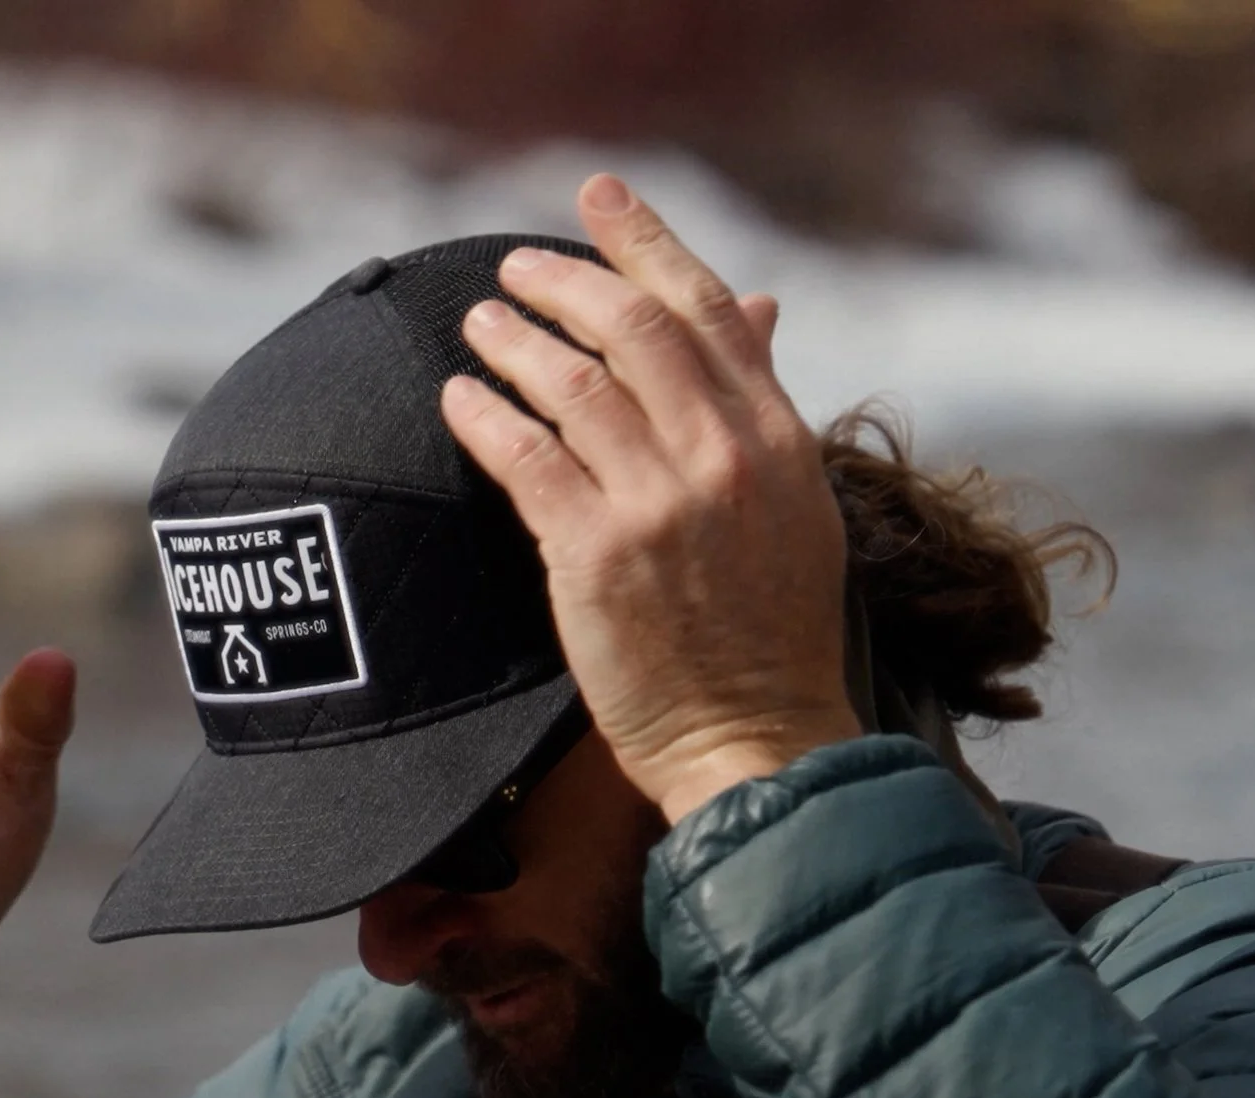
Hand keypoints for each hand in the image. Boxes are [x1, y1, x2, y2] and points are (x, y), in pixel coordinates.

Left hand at [441, 173, 859, 823]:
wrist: (756, 743)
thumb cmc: (770, 634)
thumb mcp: (797, 506)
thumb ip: (762, 406)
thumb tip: (758, 305)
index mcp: (779, 440)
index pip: (708, 309)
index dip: (646, 242)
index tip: (598, 197)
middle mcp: (725, 459)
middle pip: (632, 327)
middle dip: (563, 281)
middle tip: (511, 268)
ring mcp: (663, 505)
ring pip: (573, 384)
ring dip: (513, 341)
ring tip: (475, 323)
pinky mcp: (598, 555)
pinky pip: (525, 459)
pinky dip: (484, 417)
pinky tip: (457, 399)